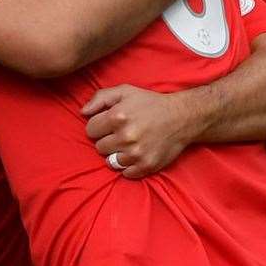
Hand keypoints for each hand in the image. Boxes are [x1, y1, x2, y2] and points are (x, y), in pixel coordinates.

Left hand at [82, 84, 198, 178]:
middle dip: (108, 140)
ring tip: (130, 144)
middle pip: (99, 147)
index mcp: (117, 116)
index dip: (99, 126)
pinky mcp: (146, 166)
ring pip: (110, 161)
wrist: (183, 117)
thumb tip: (82, 112)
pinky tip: (138, 153)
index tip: (111, 124)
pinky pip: (125, 173)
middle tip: (124, 133)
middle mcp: (126, 136)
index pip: (90, 130)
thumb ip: (100, 98)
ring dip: (117, 154)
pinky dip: (130, 166)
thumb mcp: (125, 92)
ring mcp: (136, 153)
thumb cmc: (151, 104)